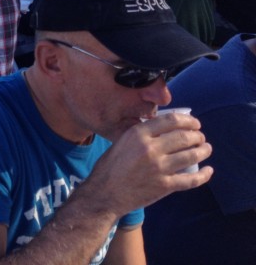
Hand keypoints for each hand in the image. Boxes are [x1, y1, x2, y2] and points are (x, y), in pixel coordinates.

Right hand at [85, 112, 212, 216]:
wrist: (105, 192)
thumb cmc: (111, 165)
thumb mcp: (122, 141)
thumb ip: (142, 134)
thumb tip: (165, 126)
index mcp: (138, 134)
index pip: (171, 120)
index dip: (188, 121)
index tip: (194, 123)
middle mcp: (150, 148)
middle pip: (184, 137)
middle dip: (198, 136)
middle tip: (200, 137)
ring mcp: (159, 168)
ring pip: (191, 155)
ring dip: (203, 151)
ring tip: (206, 149)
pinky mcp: (165, 186)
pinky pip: (191, 179)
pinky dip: (204, 175)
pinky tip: (208, 171)